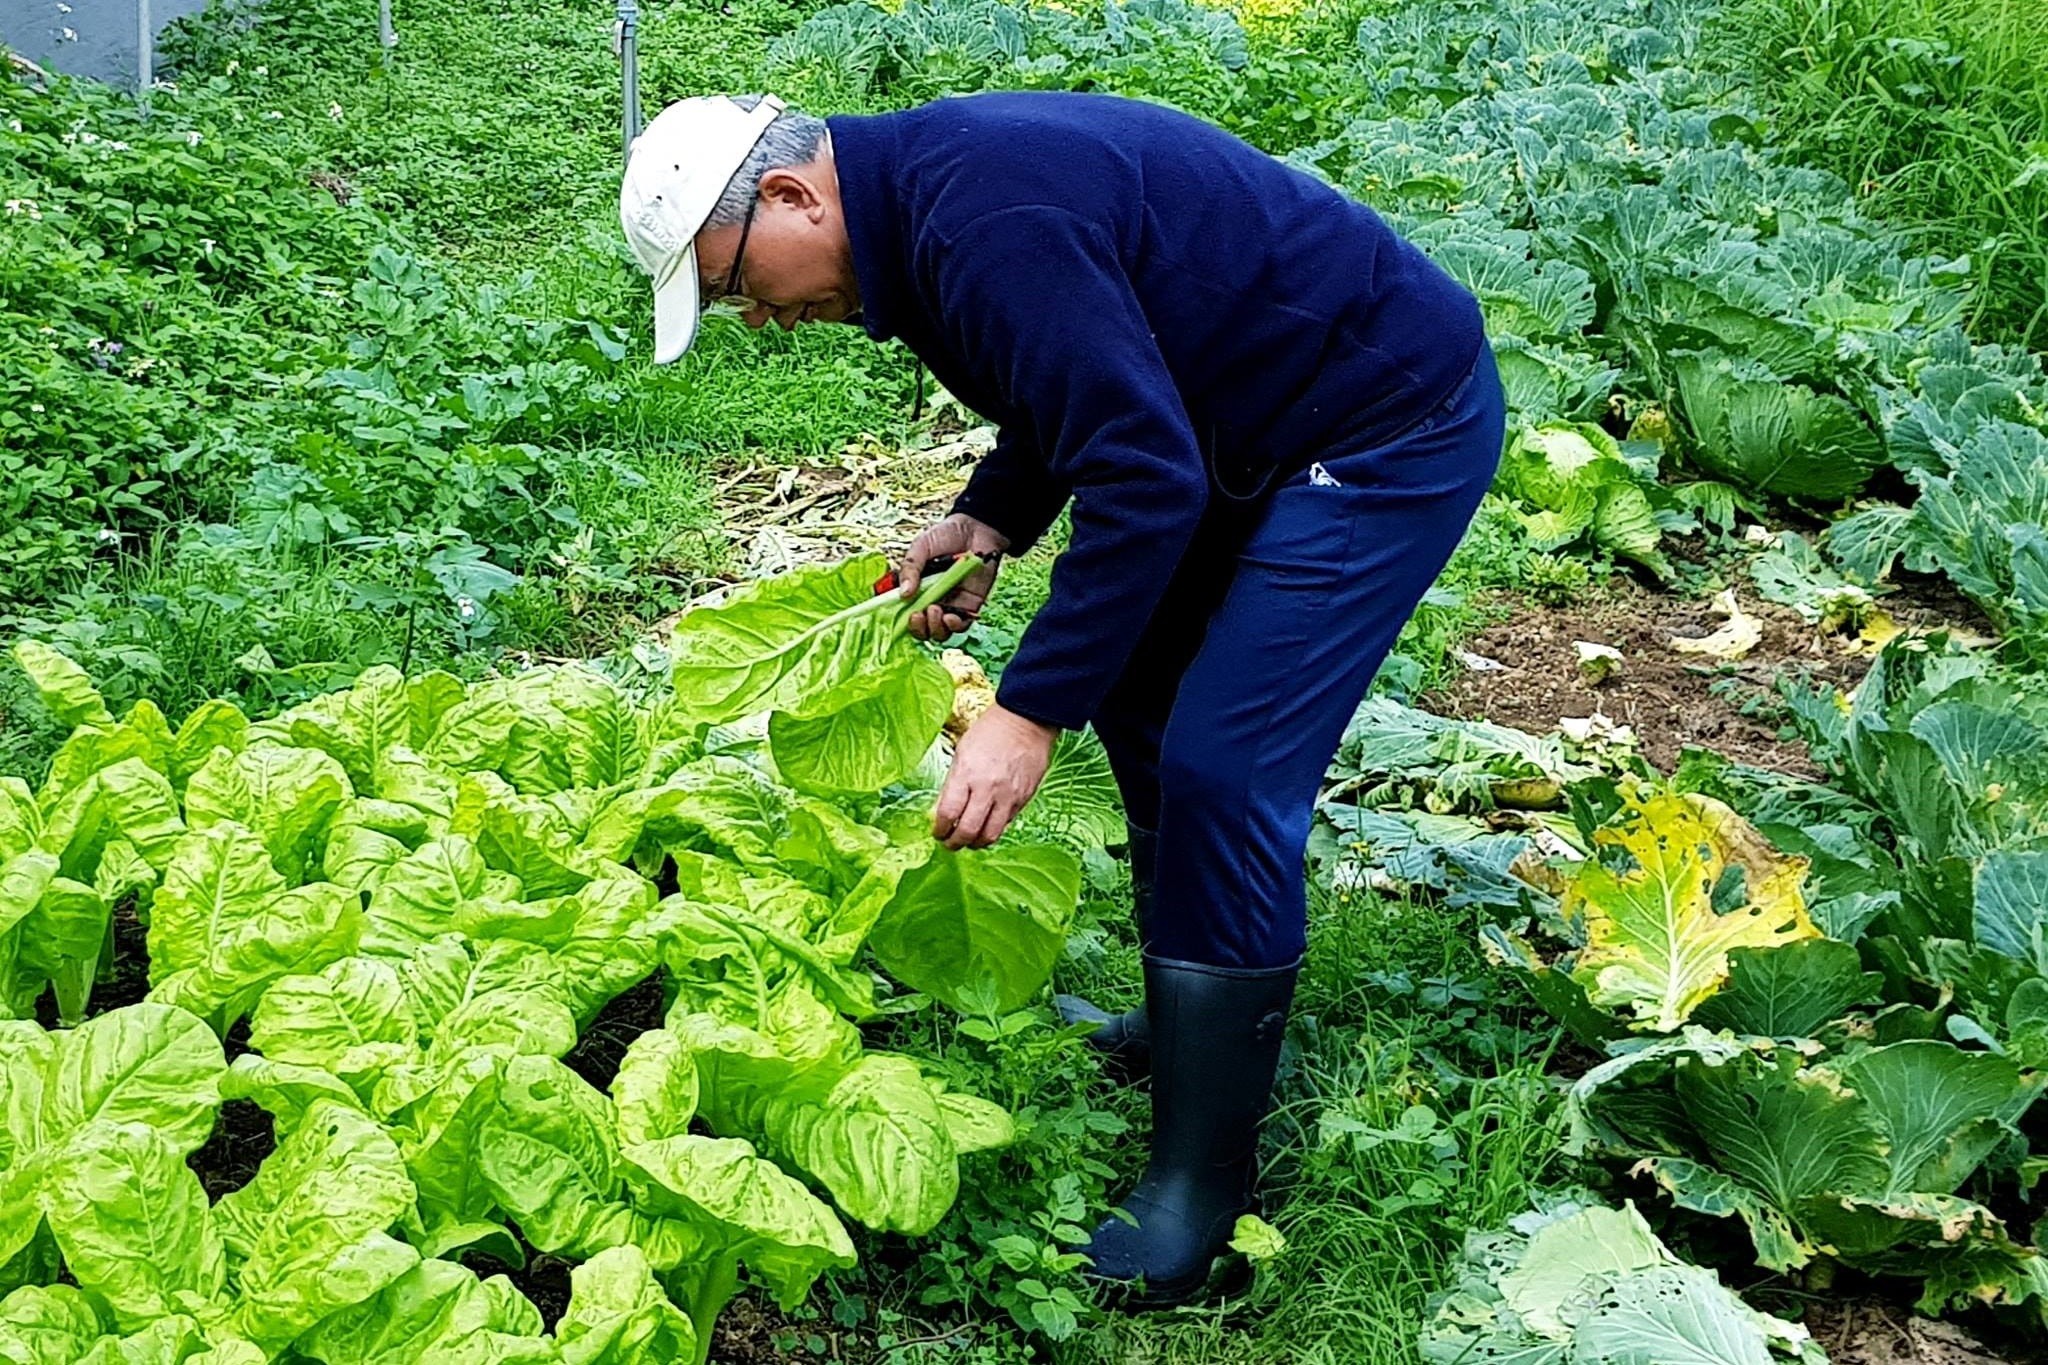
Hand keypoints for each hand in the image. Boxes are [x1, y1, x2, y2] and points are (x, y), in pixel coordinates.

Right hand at [898, 513, 1007, 642]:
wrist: (975, 529)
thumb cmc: (946, 536)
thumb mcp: (921, 547)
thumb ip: (910, 569)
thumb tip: (903, 594)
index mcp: (915, 589)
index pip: (903, 613)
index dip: (900, 621)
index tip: (899, 616)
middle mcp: (931, 601)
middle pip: (921, 629)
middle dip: (917, 628)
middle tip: (917, 615)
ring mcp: (950, 606)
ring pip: (939, 632)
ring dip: (934, 628)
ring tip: (933, 610)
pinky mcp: (969, 607)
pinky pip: (960, 626)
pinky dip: (953, 626)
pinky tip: (949, 616)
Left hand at [933, 703, 1055, 849]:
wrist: (1026, 721)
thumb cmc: (991, 732)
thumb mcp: (962, 753)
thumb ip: (952, 784)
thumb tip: (942, 810)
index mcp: (967, 774)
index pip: (948, 814)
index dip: (940, 829)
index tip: (937, 832)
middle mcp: (987, 788)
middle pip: (968, 831)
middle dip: (955, 843)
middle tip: (950, 843)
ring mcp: (1008, 796)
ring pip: (990, 835)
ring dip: (976, 843)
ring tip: (969, 840)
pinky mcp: (1023, 799)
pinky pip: (1006, 823)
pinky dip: (994, 829)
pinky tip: (987, 824)